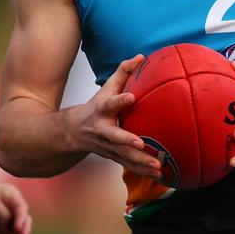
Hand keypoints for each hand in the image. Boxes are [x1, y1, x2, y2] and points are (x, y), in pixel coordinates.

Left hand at [0, 184, 32, 233]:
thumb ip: (4, 215)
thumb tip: (13, 230)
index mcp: (6, 195)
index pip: (20, 206)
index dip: (22, 217)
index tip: (17, 227)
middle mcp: (7, 209)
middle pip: (24, 219)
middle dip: (26, 229)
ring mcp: (4, 224)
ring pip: (21, 232)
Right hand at [70, 54, 161, 179]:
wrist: (74, 131)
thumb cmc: (96, 106)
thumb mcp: (107, 87)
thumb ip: (123, 72)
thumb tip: (141, 57)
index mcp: (102, 110)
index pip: (111, 103)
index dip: (120, 100)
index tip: (132, 97)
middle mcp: (103, 130)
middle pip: (115, 137)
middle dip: (128, 142)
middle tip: (142, 145)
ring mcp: (107, 146)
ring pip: (124, 156)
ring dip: (140, 163)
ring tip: (158, 166)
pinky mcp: (113, 157)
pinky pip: (129, 165)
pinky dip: (143, 172)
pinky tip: (160, 176)